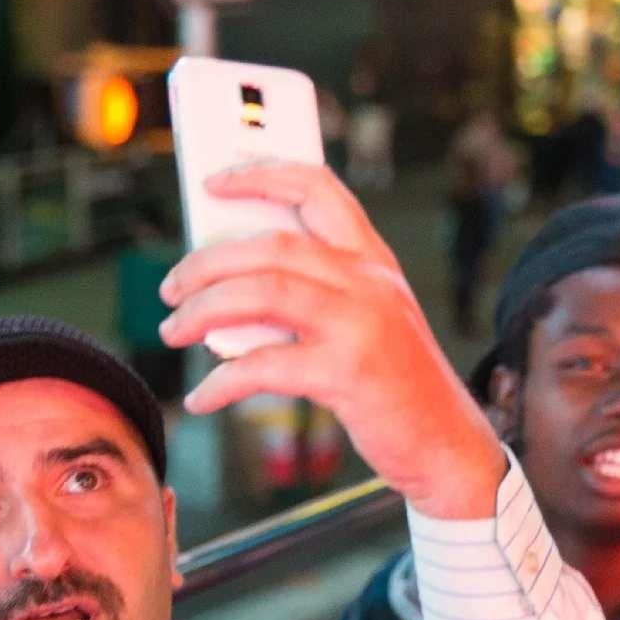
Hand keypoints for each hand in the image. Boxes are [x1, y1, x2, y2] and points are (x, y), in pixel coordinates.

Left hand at [158, 162, 506, 518]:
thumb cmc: (398, 387)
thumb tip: (231, 290)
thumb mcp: (371, 321)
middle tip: (171, 289)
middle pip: (270, 245)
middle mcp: (370, 282)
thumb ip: (318, 294)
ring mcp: (361, 324)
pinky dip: (221, 382)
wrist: (448, 444)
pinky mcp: (348, 373)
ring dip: (202, 310)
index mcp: (375, 261)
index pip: (319, 189)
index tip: (214, 181)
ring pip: (261, 292)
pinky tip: (203, 397)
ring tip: (173, 330)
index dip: (261, 175)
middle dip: (205, 262)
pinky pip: (264, 366)